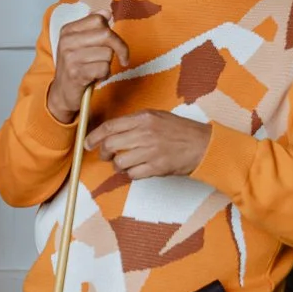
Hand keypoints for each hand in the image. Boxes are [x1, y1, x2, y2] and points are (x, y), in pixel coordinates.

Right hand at [47, 13, 128, 122]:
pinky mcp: (76, 74)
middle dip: (119, 47)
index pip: (99, 20)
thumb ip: (92, 27)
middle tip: (122, 58)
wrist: (62, 92)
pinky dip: (105, 75)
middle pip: (106, 34)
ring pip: (107, 53)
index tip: (116, 43)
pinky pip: (104, 69)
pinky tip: (96, 77)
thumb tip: (107, 12)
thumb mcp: (79, 43)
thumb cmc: (75, 67)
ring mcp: (70, 58)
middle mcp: (67, 41)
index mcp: (68, 30)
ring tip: (98, 69)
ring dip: (108, 64)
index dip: (113, 31)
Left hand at [86, 109, 211, 180]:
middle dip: (104, 153)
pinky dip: (131, 174)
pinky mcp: (156, 167)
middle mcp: (145, 133)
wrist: (204, 145)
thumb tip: (113, 132)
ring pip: (119, 162)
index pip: (110, 126)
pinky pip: (133, 174)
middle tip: (106, 155)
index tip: (88, 143)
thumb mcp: (158, 117)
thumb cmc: (182, 132)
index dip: (94, 136)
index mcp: (144, 118)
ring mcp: (151, 151)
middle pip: (111, 145)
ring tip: (125, 164)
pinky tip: (138, 169)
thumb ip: (135, 123)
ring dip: (118, 165)